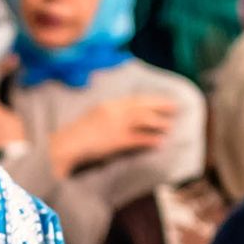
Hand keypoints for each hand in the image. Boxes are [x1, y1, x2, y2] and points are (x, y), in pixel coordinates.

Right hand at [51, 97, 180, 176]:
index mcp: (110, 104)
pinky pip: (138, 138)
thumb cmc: (79, 133)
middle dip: (161, 106)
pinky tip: (159, 142)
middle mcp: (115, 111)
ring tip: (169, 126)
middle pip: (143, 106)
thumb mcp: (95, 115)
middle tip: (176, 107)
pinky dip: (150, 140)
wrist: (68, 144)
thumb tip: (127, 116)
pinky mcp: (117, 140)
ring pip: (144, 120)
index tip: (164, 100)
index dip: (152, 99)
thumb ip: (111, 113)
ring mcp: (116, 125)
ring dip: (159, 122)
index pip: (136, 99)